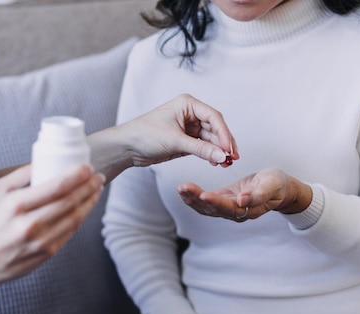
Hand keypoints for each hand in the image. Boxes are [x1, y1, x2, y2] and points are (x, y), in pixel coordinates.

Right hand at [0, 164, 103, 291]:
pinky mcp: (47, 253)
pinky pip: (71, 231)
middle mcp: (29, 224)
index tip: (87, 167)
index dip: (77, 176)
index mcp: (16, 204)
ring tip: (97, 189)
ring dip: (90, 201)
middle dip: (89, 186)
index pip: (57, 187)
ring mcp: (40, 241)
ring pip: (75, 217)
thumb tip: (44, 160)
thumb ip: (20, 174)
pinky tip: (87, 206)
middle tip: (98, 176)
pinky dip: (82, 216)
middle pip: (70, 201)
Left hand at [118, 94, 237, 166]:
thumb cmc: (144, 135)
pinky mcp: (186, 140)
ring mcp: (189, 127)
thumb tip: (222, 156)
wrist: (126, 147)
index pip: (214, 117)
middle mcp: (190, 113)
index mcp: (188, 104)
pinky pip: (203, 147)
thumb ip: (200, 149)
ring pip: (211, 139)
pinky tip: (216, 162)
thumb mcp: (175, 141)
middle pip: (215, 128)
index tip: (229, 149)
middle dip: (224, 144)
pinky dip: (210, 154)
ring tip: (226, 164)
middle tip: (233, 159)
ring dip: (218, 151)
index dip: (224, 133)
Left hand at [177, 168, 311, 221]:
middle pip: (213, 209)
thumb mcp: (272, 185)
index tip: (204, 194)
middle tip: (184, 187)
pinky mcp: (223, 200)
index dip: (216, 202)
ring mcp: (228, 208)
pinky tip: (184, 190)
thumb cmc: (277, 185)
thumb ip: (258, 194)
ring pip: (206, 207)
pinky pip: (206, 202)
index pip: (229, 208)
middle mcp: (236, 212)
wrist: (278, 187)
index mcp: (248, 210)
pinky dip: (194, 196)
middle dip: (197, 198)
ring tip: (181, 188)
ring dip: (192, 198)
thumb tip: (242, 201)